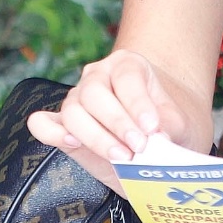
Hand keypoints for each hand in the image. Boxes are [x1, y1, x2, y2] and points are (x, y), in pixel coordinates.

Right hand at [25, 48, 192, 188]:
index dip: (137, 103)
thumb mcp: (180, 123)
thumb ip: (169, 127)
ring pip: (72, 112)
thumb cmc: (168, 125)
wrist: (157, 140)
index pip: (126, 78)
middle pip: (94, 94)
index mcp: (128, 66)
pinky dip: (51, 133)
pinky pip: (43, 124)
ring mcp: (76, 101)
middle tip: (138, 148)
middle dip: (116, 123)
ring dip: (95, 137)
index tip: (151, 128)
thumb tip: (157, 138)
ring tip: (121, 157)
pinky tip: (70, 143)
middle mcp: (97, 77)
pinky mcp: (63, 127)